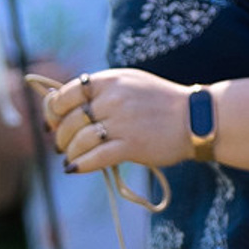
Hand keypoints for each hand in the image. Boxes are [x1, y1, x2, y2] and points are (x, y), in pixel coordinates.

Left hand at [41, 67, 195, 175]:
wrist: (195, 118)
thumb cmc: (160, 102)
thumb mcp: (129, 83)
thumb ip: (100, 90)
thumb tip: (63, 105)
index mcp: (110, 80)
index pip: (66, 94)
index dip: (53, 111)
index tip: (53, 122)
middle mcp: (114, 98)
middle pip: (69, 120)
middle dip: (60, 136)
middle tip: (61, 146)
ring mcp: (122, 122)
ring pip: (79, 140)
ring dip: (69, 152)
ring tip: (69, 157)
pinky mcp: (131, 146)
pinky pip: (95, 157)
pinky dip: (80, 165)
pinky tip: (74, 168)